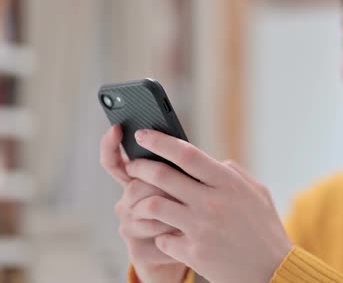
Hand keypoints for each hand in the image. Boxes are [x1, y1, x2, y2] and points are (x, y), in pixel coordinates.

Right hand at [100, 126, 187, 282]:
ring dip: (176, 211)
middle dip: (163, 187)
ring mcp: (129, 227)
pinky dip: (179, 234)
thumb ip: (181, 167)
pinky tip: (189, 232)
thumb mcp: (188, 184)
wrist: (194, 250)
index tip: (115, 128)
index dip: (110, 145)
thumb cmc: (192, 209)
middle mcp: (127, 203)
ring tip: (195, 212)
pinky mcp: (138, 250)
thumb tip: (186, 151)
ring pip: (149, 211)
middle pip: (135, 186)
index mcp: (137, 183)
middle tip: (185, 190)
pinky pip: (157, 237)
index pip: (115, 162)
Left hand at [127, 129, 293, 282]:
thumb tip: (213, 161)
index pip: (187, 154)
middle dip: (140, 167)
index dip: (160, 141)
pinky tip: (166, 234)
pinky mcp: (193, 253)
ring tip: (139, 201)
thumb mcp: (258, 193)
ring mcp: (201, 228)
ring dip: (141, 202)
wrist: (272, 271)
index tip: (144, 134)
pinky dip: (161, 235)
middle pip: (162, 176)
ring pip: (154, 205)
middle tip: (133, 166)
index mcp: (229, 183)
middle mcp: (212, 202)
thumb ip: (233, 173)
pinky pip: (162, 238)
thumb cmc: (265, 230)